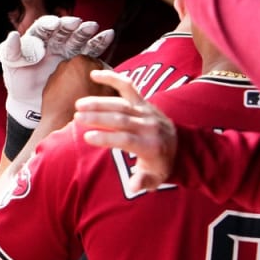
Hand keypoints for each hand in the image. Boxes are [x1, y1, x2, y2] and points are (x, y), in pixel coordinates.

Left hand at [0, 15, 114, 127]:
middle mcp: (54, 41)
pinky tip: (108, 36)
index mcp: (37, 38)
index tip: (56, 24)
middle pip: (64, 30)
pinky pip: (91, 50)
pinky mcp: (80, 61)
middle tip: (79, 24)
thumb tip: (13, 35)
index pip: (43, 27)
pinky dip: (99, 42)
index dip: (50, 24)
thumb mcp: (11, 66)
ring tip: (95, 28)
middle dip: (72, 26)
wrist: (30, 102)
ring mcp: (68, 50)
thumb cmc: (18, 82)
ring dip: (87, 32)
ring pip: (78, 38)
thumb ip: (10, 51)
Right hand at [74, 69, 176, 194]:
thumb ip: (143, 182)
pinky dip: (112, 78)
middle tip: (78, 118)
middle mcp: (150, 126)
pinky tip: (94, 74)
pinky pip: (128, 86)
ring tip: (79, 105)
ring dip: (99, 102)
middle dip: (98, 117)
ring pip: (121, 103)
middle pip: (121, 118)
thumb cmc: (161, 166)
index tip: (87, 137)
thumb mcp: (156, 179)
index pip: (126, 139)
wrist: (181, 148)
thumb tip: (133, 186)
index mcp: (151, 146)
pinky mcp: (144, 102)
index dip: (106, 137)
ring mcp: (147, 112)